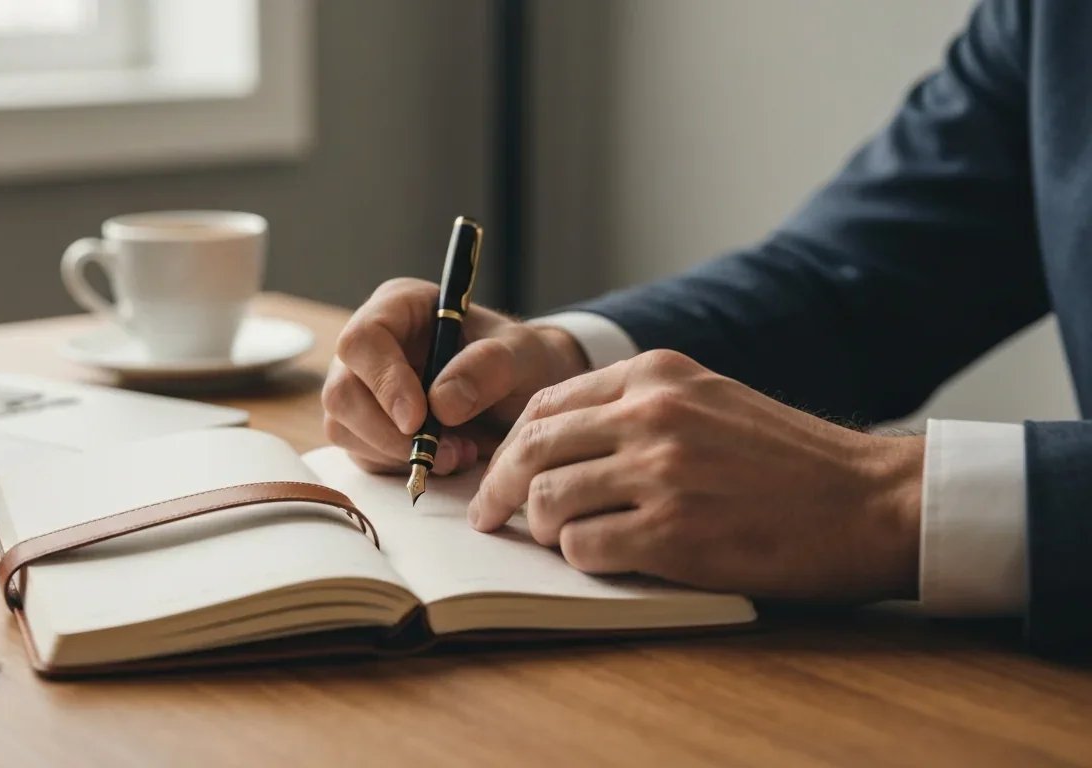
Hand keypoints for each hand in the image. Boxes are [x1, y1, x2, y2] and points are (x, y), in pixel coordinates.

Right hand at [323, 278, 589, 474]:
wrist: (522, 395)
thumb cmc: (519, 361)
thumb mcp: (521, 354)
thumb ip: (489, 367)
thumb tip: (440, 402)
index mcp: (398, 308)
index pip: (363, 340)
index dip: (383, 382)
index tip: (418, 419)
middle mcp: (370, 347)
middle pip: (341, 392)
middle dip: (390, 433)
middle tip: (447, 452)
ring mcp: (362, 388)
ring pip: (344, 428)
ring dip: (399, 454)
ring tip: (458, 453)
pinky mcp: (366, 427)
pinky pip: (362, 455)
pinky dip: (401, 467)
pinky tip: (445, 458)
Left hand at [467, 350, 923, 601]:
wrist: (870, 501)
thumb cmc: (789, 460)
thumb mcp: (709, 400)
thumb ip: (636, 407)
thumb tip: (555, 441)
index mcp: (656, 375)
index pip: (545, 404)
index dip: (509, 444)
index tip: (499, 473)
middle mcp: (651, 415)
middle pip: (531, 449)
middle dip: (499, 487)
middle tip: (491, 515)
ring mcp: (661, 473)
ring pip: (547, 500)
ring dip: (542, 528)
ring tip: (559, 540)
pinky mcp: (674, 533)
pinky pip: (584, 547)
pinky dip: (579, 558)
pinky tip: (602, 557)